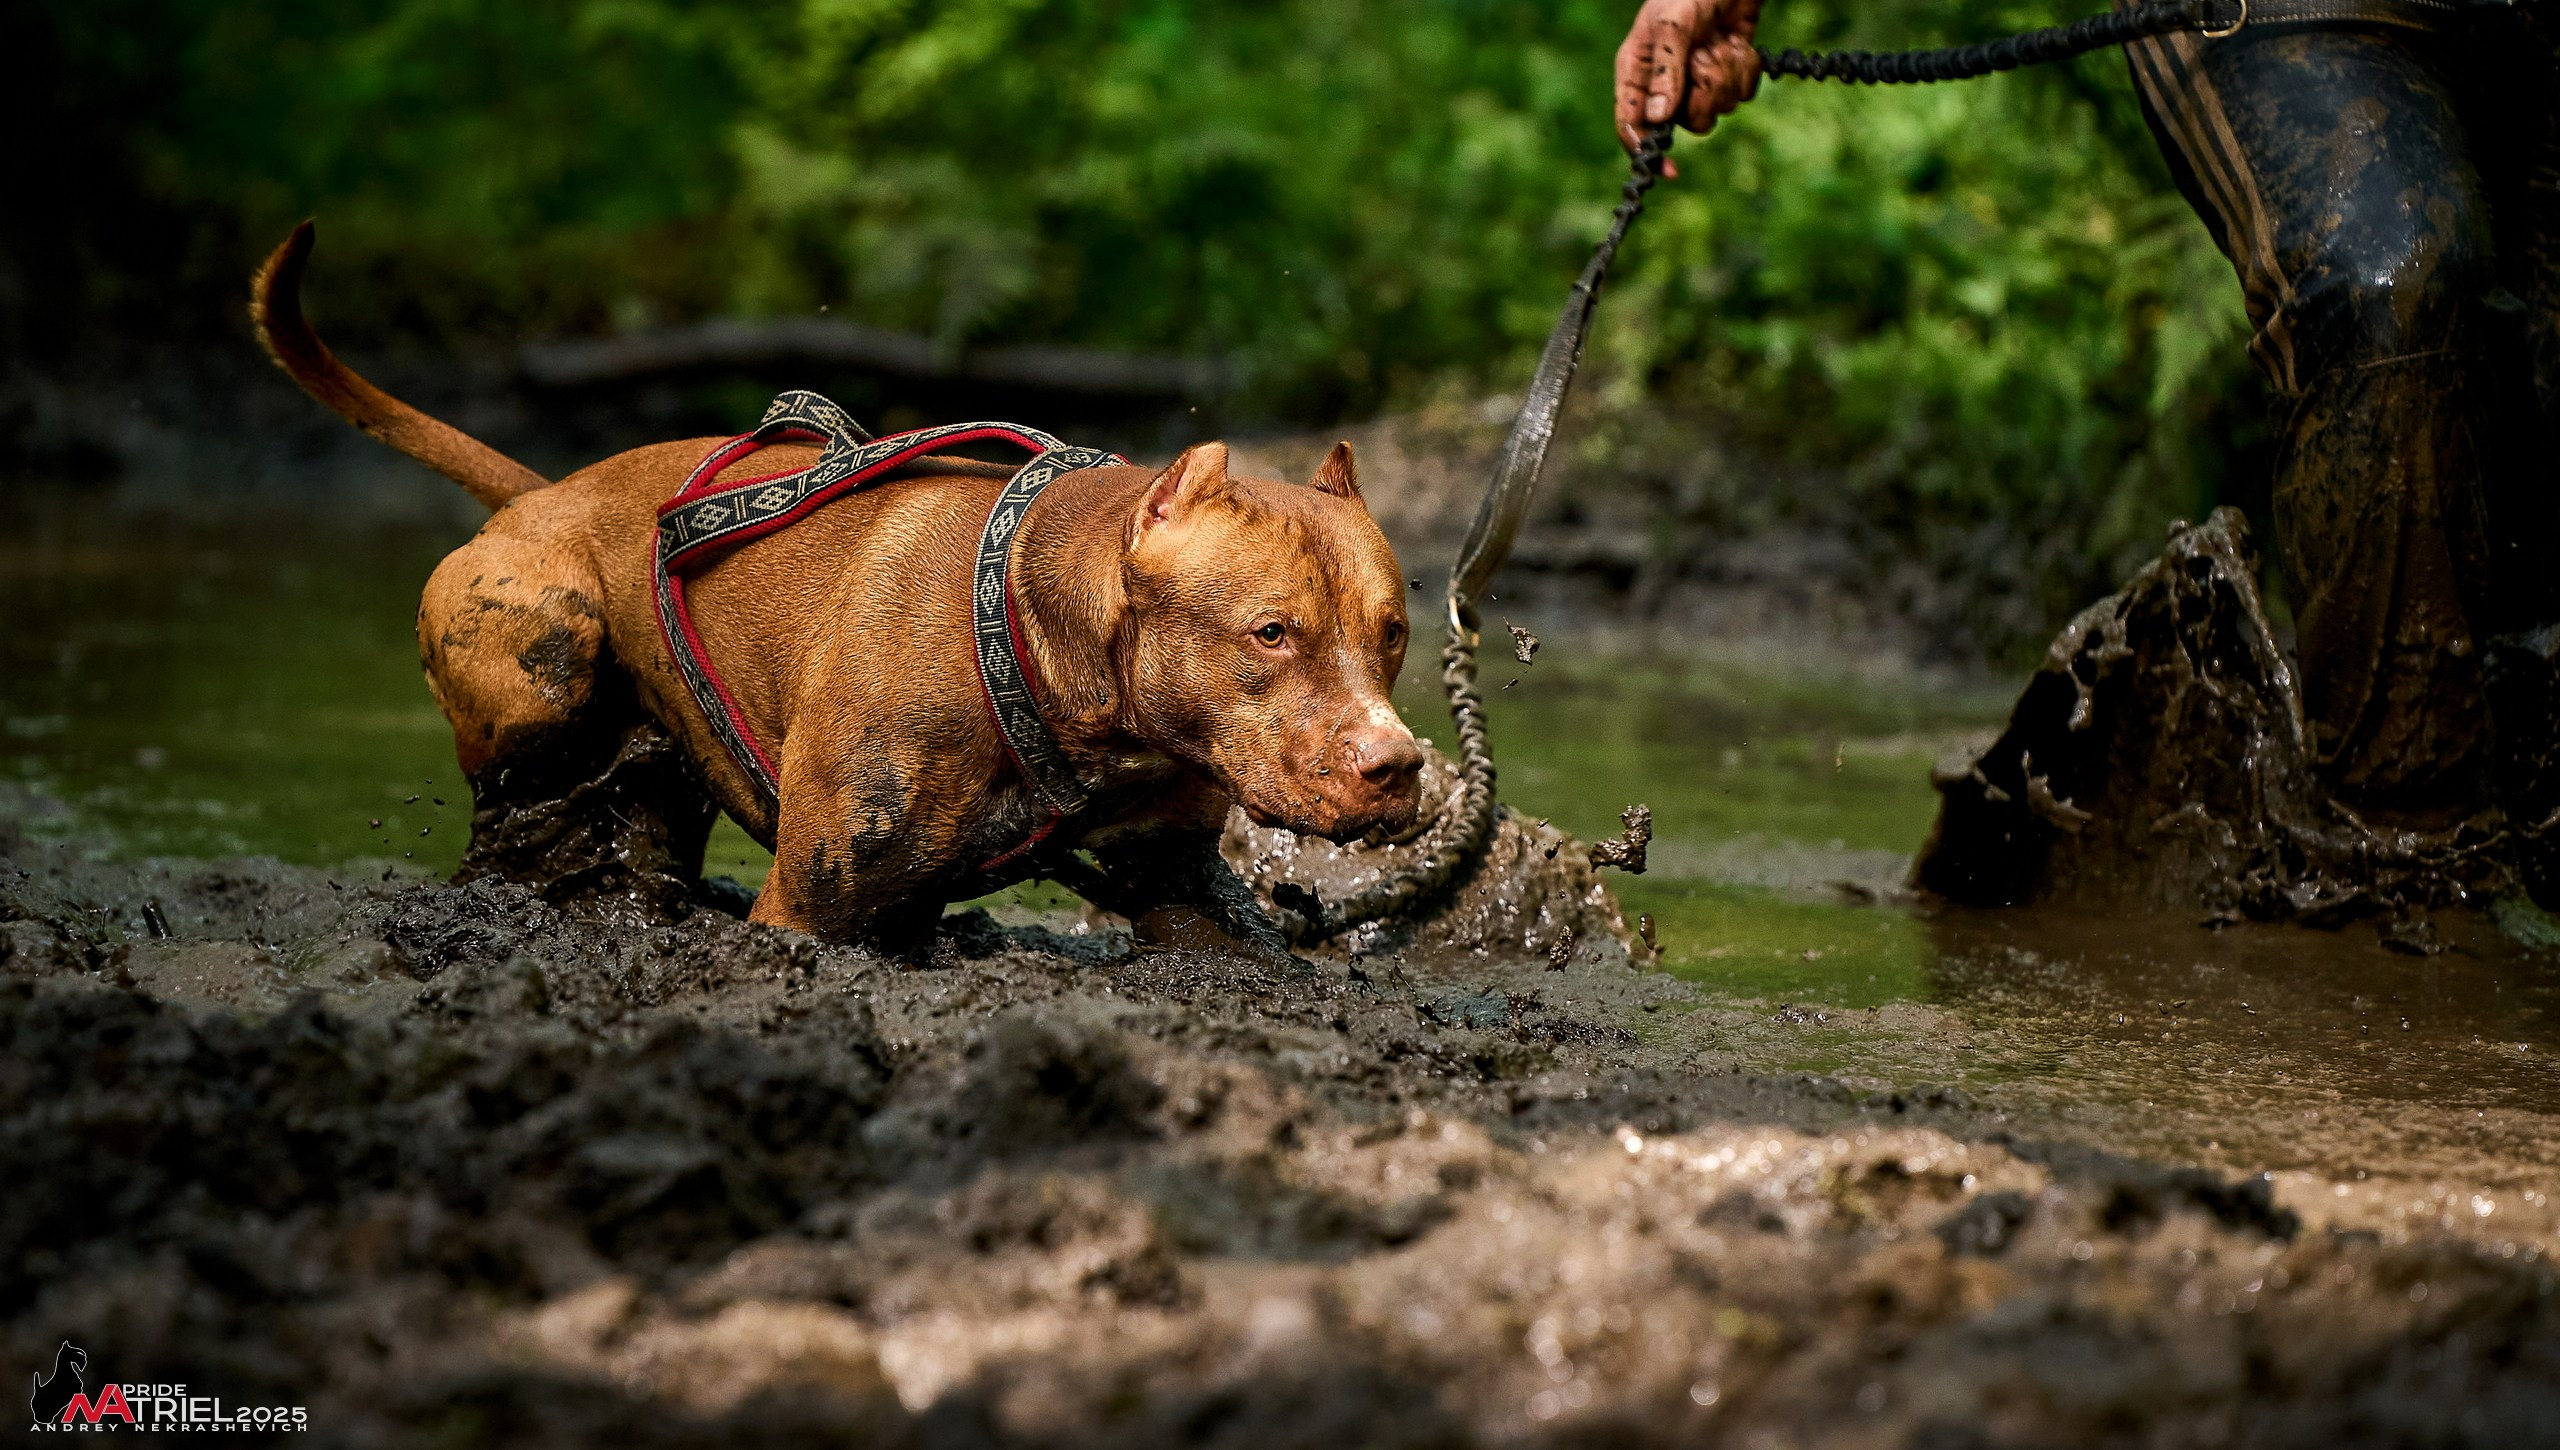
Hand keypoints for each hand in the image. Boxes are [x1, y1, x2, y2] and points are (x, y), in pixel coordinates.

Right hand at [1613, 0, 1765, 169]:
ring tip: (1720, 44)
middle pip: (1685, 122)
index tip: (1669, 169)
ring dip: (1727, 75)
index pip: (1632, 124)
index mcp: (1637, 73)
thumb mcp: (1672, 27)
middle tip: (1705, 58)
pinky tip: (1736, 43)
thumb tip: (1659, 121)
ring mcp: (1697, 82)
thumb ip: (1664, 73)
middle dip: (1705, 93)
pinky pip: (1741, 93)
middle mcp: (1665, 84)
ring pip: (1718, 109)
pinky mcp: (1726, 75)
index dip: (1647, 151)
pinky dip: (1745, 69)